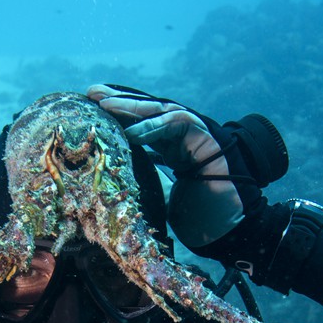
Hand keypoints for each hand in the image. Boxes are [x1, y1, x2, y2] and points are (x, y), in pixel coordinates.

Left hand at [87, 84, 286, 250]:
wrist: (230, 230)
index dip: (119, 116)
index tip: (91, 109)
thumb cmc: (199, 218)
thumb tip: (113, 180)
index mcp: (173, 149)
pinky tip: (132, 133)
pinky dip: (155, 128)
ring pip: (162, 111)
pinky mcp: (209, 138)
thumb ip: (144, 182)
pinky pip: (178, 125)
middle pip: (149, 111)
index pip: (142, 125)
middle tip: (92, 92)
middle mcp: (184, 137)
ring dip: (133, 107)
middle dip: (120, 101)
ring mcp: (198, 134)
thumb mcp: (160, 197)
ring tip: (106, 106)